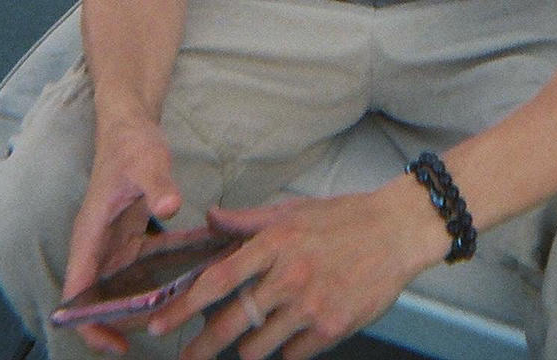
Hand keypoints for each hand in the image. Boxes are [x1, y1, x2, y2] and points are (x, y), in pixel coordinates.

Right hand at [61, 114, 182, 354]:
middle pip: (104, 297)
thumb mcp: (148, 162)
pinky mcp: (132, 235)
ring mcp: (114, 241)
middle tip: (172, 319)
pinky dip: (168, 268)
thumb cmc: (131, 143)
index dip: (91, 324)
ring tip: (189, 298)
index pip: (78, 293)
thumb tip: (172, 206)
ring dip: (153, 296)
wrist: (132, 124)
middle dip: (132, 316)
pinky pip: (148, 262)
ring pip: (128, 284)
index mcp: (90, 234)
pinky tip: (198, 265)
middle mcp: (98, 244)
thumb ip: (158, 184)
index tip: (117, 345)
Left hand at [149, 181, 446, 359]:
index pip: (218, 280)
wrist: (397, 230)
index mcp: (276, 243)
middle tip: (185, 357)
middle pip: (230, 323)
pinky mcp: (331, 328)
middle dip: (200, 346)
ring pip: (256, 346)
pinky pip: (290, 356)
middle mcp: (289, 276)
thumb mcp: (293, 210)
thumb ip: (248, 221)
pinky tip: (286, 339)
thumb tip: (210, 219)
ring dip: (246, 347)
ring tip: (245, 341)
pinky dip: (283, 351)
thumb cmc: (344, 218)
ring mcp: (310, 306)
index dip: (184, 306)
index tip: (159, 325)